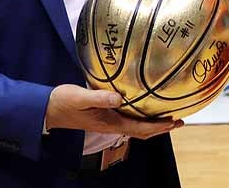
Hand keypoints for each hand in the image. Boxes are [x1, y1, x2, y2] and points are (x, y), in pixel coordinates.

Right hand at [45, 84, 181, 139]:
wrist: (48, 109)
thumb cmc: (63, 103)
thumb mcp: (81, 97)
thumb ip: (100, 97)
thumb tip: (120, 98)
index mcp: (110, 123)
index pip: (140, 128)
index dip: (159, 127)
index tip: (175, 122)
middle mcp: (112, 125)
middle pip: (143, 131)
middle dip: (162, 127)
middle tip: (179, 121)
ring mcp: (108, 122)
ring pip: (136, 126)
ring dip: (153, 124)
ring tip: (168, 116)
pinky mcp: (104, 116)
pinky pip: (128, 119)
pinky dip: (141, 117)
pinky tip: (144, 107)